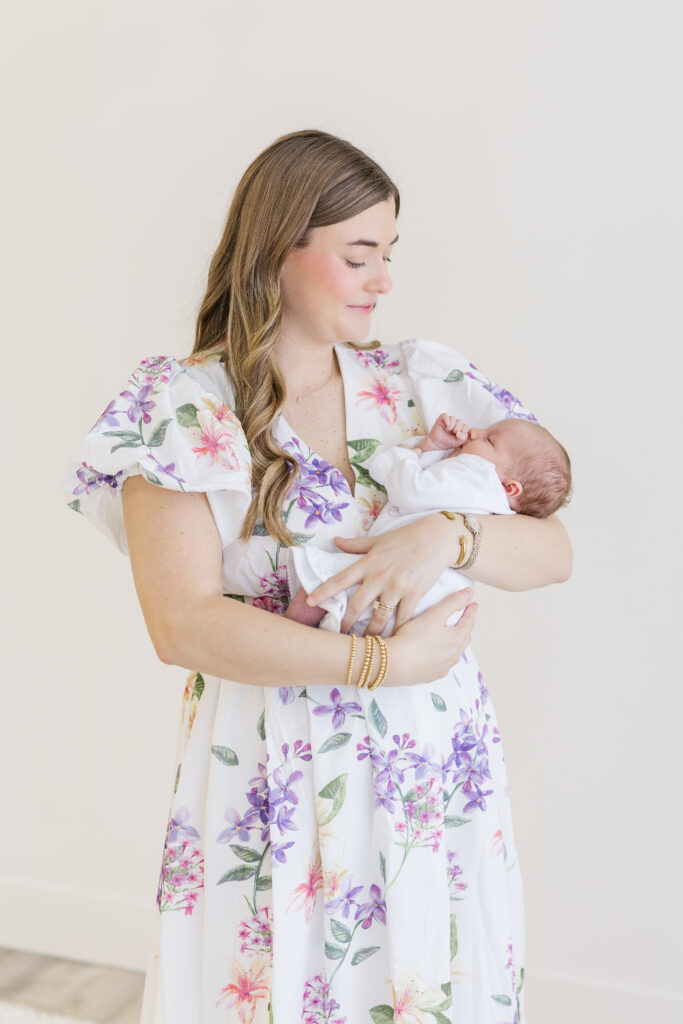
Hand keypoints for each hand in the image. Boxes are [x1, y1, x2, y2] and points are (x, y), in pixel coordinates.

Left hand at [305, 513, 458, 635]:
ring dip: (370, 634)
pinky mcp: (415, 595)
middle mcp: (380, 576)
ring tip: (364, 647)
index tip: (309, 602)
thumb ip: (355, 545)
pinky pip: (403, 619)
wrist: (438, 537)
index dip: (323, 591)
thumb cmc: (407, 537)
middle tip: (337, 638)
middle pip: (357, 606)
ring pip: (379, 618)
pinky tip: (392, 643)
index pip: (340, 579)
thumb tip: (335, 541)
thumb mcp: (379, 539)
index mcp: (368, 563)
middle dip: (345, 625)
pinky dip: (397, 632)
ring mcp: (397, 587)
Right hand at [387, 590, 477, 685]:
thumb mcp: (434, 614)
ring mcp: (443, 667)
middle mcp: (454, 656)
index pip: (469, 621)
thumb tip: (469, 593)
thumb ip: (453, 602)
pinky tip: (436, 653)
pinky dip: (442, 655)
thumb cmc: (412, 638)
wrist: (393, 664)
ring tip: (450, 635)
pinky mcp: (431, 676)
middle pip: (464, 637)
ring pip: (454, 652)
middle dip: (465, 626)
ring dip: (454, 642)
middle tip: (464, 618)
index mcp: (457, 639)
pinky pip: (442, 664)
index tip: (473, 604)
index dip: (471, 611)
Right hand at [428, 413, 469, 449]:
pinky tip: (446, 424)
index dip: (463, 430)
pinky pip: (444, 415)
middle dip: (457, 428)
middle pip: (460, 421)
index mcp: (460, 428)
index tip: (458, 436)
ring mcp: (448, 421)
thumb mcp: (459, 442)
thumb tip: (459, 432)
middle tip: (452, 433)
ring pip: (453, 418)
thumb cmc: (449, 442)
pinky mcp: (441, 419)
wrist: (438, 444)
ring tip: (447, 430)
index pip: (466, 426)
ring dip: (451, 425)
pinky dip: (446, 419)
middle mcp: (455, 423)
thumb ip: (463, 437)